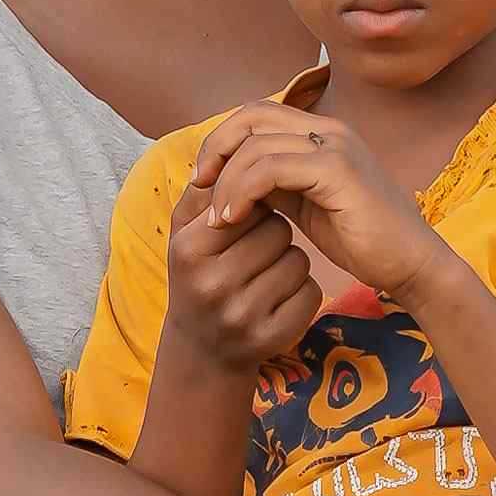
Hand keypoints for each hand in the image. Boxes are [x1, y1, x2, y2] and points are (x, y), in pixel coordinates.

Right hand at [160, 180, 323, 374]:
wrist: (201, 349)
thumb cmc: (198, 273)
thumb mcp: (185, 232)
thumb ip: (203, 189)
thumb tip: (229, 146)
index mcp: (189, 251)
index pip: (246, 202)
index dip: (256, 203)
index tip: (250, 214)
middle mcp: (213, 286)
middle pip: (278, 230)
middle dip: (275, 230)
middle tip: (257, 246)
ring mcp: (243, 316)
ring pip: (298, 259)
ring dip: (290, 258)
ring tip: (265, 271)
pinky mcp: (273, 338)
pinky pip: (310, 292)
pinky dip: (302, 289)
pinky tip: (279, 296)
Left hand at [193, 102, 454, 305]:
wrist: (411, 265)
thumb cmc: (361, 238)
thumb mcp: (305, 204)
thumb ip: (273, 183)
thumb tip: (230, 176)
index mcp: (323, 131)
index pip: (257, 113)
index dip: (222, 139)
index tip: (203, 179)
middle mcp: (329, 128)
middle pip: (251, 116)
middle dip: (215, 148)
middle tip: (198, 187)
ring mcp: (335, 144)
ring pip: (256, 143)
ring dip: (226, 181)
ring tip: (217, 217)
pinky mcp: (337, 169)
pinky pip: (271, 168)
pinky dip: (243, 190)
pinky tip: (234, 217)